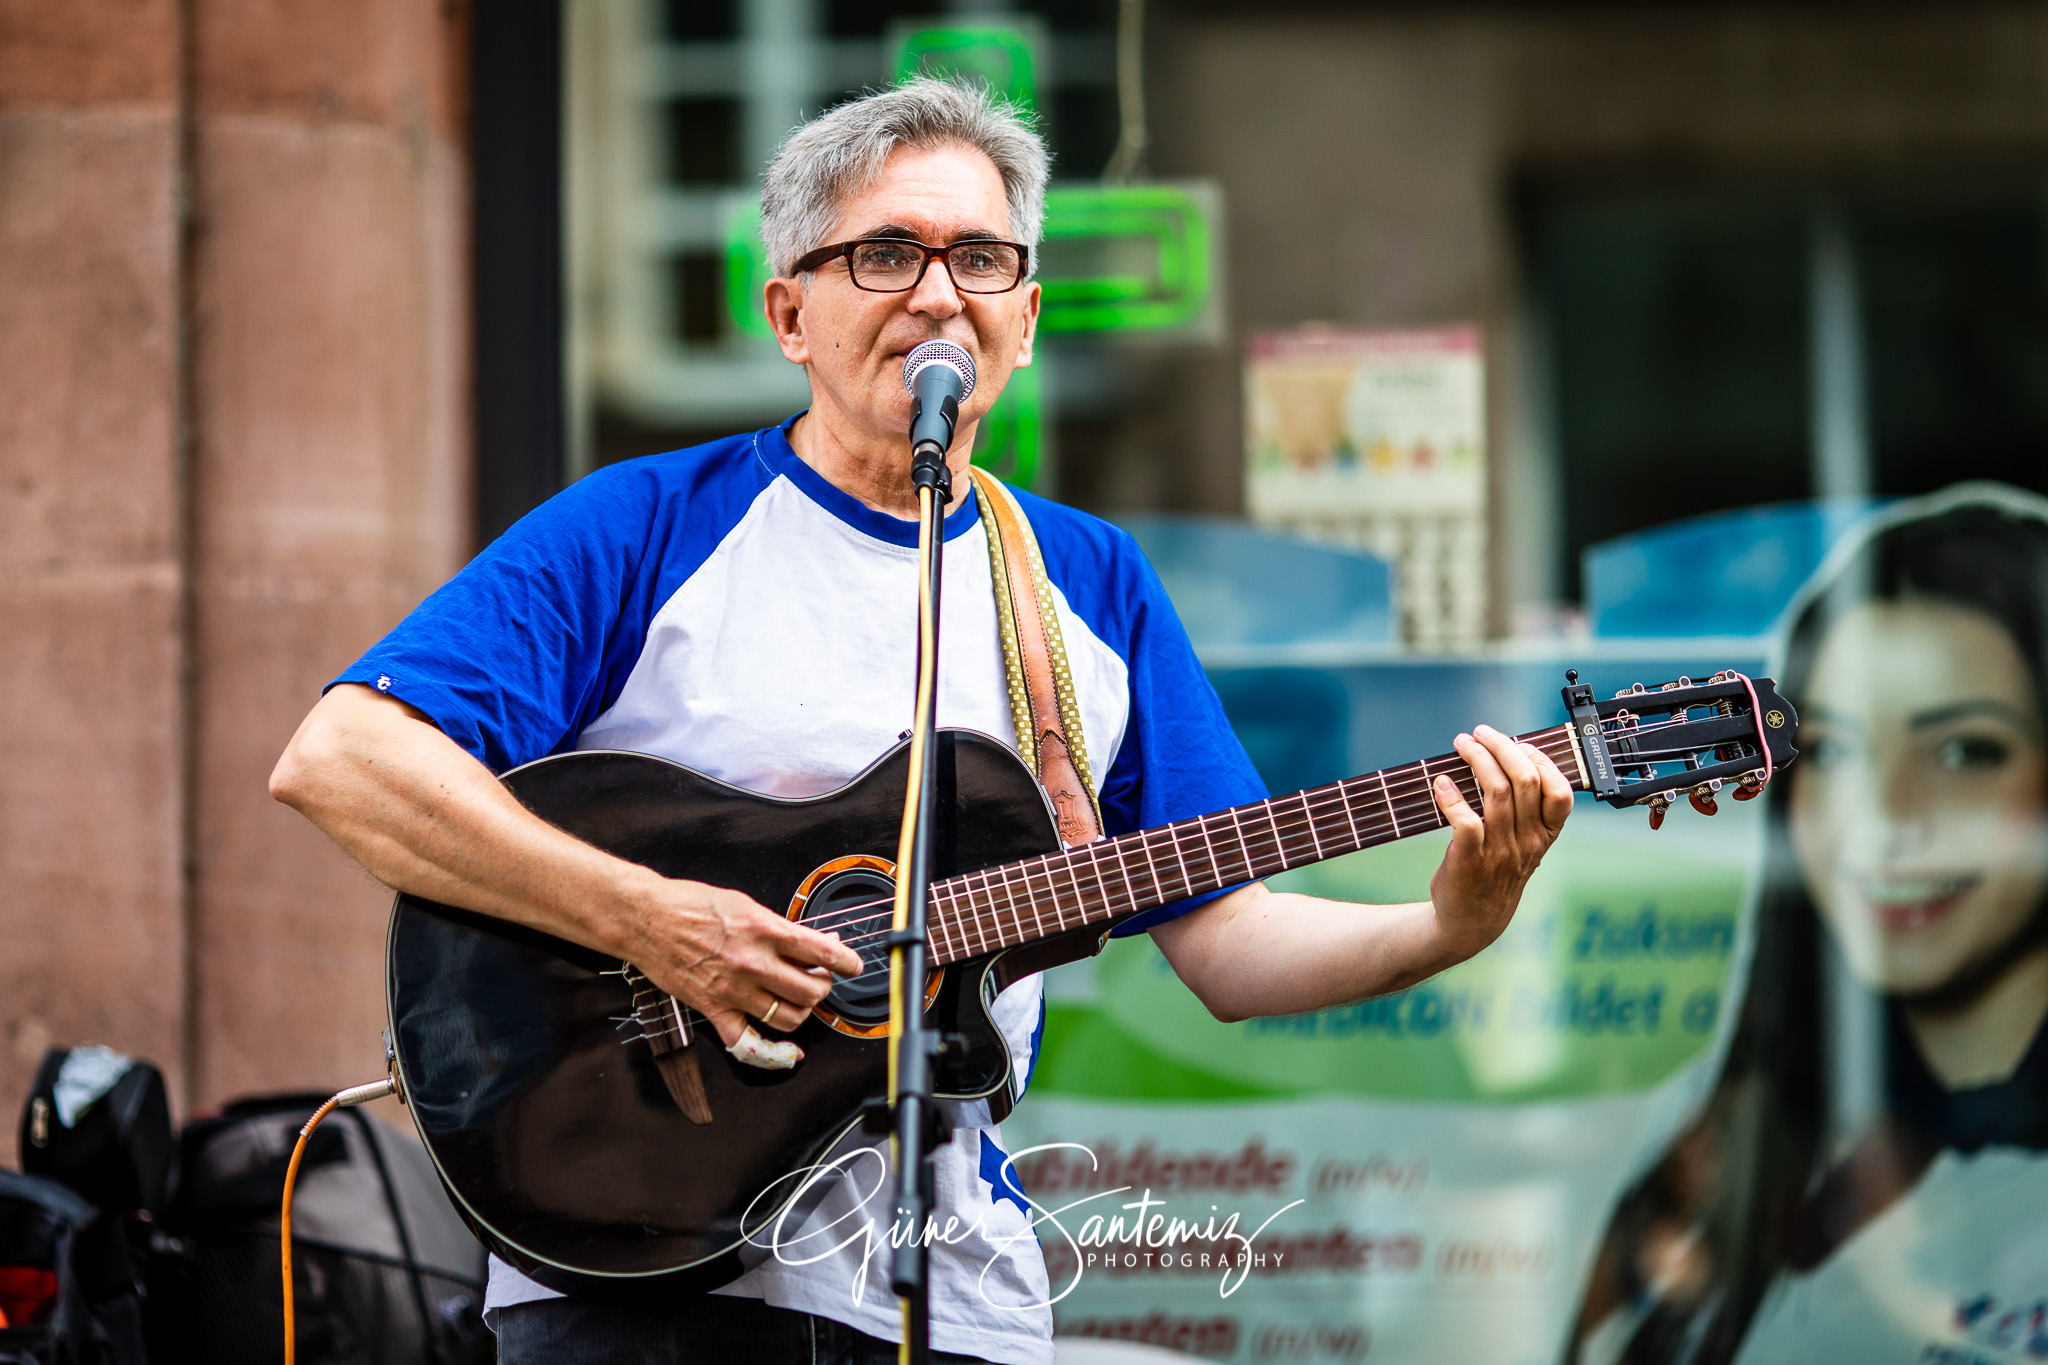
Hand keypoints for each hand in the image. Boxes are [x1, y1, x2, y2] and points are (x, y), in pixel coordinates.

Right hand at [620, 876, 864, 1057]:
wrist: (646, 918)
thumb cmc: (691, 904)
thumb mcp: (745, 904)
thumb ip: (779, 927)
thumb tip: (813, 940)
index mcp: (764, 929)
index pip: (821, 951)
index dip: (846, 961)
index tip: (853, 965)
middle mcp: (753, 963)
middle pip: (811, 990)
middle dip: (823, 987)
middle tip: (820, 979)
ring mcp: (734, 990)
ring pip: (789, 1017)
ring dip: (802, 1012)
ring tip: (800, 1001)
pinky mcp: (714, 1009)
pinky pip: (748, 1044)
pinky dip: (771, 1055)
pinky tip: (786, 1054)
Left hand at [1428, 724, 1573, 959]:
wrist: (1470, 921)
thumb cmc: (1495, 872)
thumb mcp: (1524, 846)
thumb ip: (1525, 811)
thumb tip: (1508, 756)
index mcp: (1545, 836)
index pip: (1560, 792)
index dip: (1540, 759)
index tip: (1517, 742)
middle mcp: (1527, 842)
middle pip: (1525, 780)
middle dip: (1502, 747)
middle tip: (1480, 732)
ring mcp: (1500, 852)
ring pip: (1496, 792)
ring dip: (1476, 759)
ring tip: (1461, 744)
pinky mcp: (1470, 860)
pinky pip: (1465, 820)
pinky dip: (1451, 796)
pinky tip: (1441, 782)